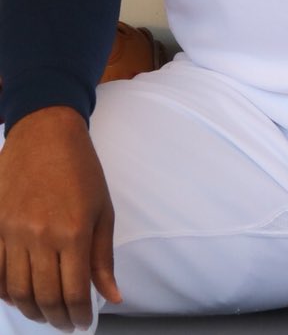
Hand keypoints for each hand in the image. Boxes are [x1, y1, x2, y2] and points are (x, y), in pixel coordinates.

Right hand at [0, 108, 119, 330]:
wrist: (45, 136)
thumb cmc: (81, 171)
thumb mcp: (103, 211)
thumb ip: (103, 258)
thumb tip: (112, 296)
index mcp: (74, 233)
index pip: (74, 291)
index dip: (78, 315)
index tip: (83, 324)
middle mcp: (40, 237)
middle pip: (43, 296)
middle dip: (56, 318)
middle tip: (65, 325)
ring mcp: (11, 233)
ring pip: (15, 290)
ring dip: (31, 310)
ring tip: (45, 315)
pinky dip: (5, 292)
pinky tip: (18, 297)